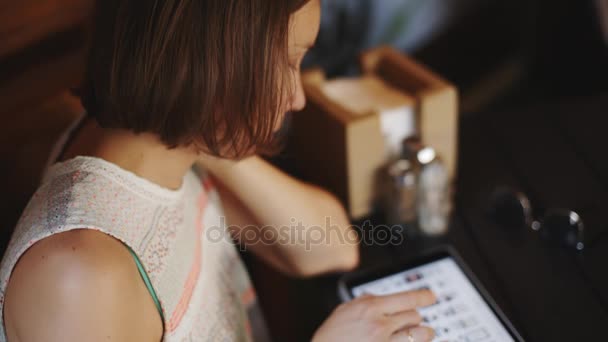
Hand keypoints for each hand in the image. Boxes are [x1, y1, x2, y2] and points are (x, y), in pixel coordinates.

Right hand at [312, 289, 436, 341]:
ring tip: (422, 334)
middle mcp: (380, 325)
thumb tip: (379, 295)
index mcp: (370, 308)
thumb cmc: (331, 336)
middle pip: (414, 316)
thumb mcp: (345, 310)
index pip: (406, 298)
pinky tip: (416, 341)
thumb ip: (365, 300)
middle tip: (413, 320)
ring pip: (420, 335)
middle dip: (415, 318)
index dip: (423, 296)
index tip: (431, 296)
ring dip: (423, 334)